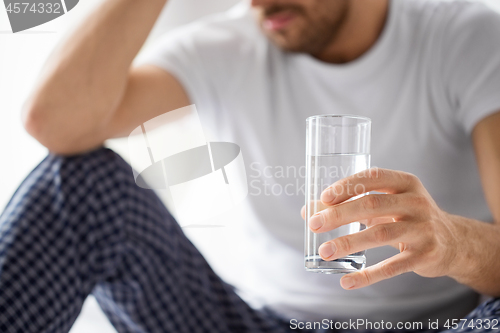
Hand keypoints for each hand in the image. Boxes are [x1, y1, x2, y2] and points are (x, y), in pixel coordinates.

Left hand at [306, 168, 464, 289]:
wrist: (453, 242)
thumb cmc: (407, 217)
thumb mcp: (385, 204)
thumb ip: (351, 204)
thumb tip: (309, 210)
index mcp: (405, 183)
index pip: (373, 177)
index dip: (347, 186)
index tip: (324, 197)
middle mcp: (416, 202)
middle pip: (372, 205)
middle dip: (339, 214)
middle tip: (315, 225)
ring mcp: (423, 229)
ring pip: (380, 234)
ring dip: (348, 243)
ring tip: (324, 252)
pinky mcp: (425, 255)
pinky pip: (392, 266)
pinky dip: (368, 275)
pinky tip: (347, 281)